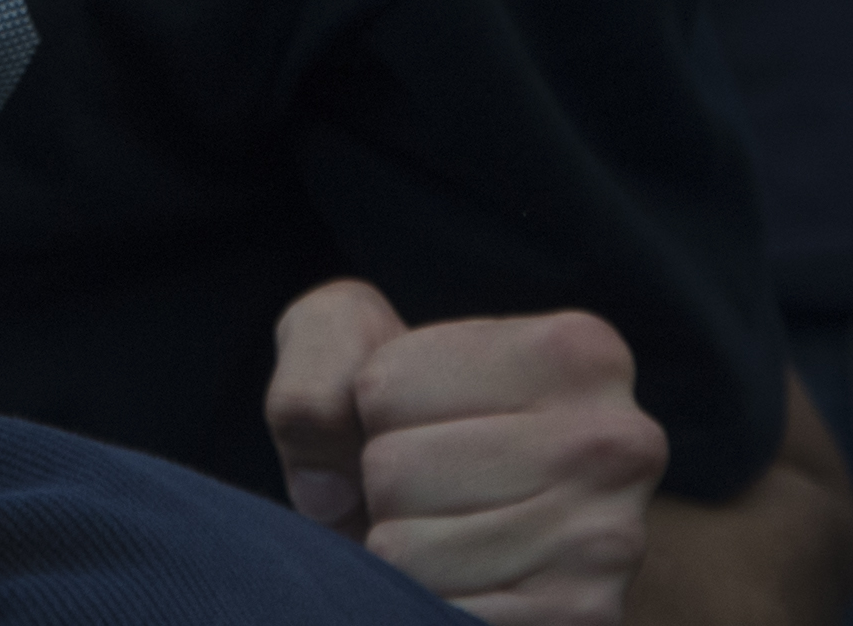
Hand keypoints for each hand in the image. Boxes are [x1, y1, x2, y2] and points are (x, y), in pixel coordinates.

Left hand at [268, 280, 664, 621]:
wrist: (489, 515)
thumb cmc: (418, 410)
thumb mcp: (351, 338)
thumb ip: (316, 365)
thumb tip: (328, 490)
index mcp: (578, 351)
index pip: (383, 387)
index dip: (372, 406)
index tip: (428, 413)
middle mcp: (620, 445)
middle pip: (395, 470)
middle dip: (384, 481)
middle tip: (436, 483)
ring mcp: (612, 547)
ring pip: (406, 552)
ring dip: (402, 547)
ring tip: (452, 528)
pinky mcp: (586, 623)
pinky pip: (443, 614)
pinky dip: (429, 604)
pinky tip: (471, 582)